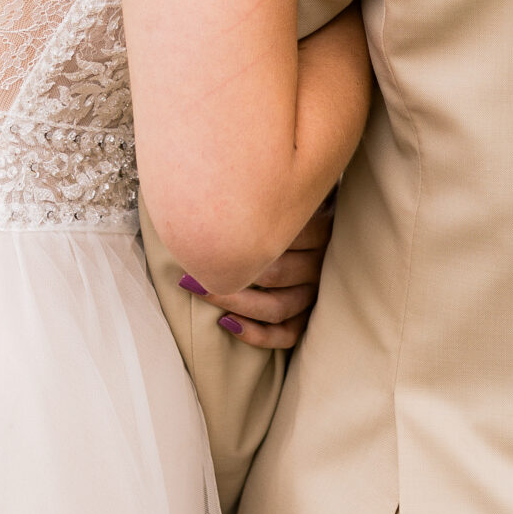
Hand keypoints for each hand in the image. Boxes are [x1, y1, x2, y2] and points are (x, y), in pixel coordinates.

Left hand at [178, 199, 333, 349]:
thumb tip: (220, 177)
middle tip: (190, 273)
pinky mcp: (311, 316)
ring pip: (277, 308)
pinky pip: (287, 335)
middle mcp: (322, 262)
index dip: (238, 243)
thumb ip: (268, 188)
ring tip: (200, 292)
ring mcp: (318, 292)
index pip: (281, 240)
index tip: (199, 239)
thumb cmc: (284, 203)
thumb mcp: (287, 187)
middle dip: (228, 275)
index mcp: (322, 228)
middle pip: (275, 275)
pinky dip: (258, 335)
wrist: (316, 225)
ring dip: (235, 304)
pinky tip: (228, 324)